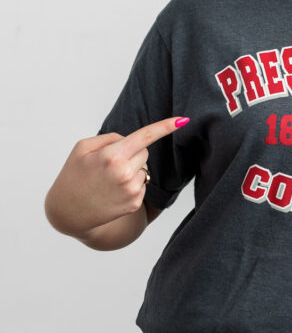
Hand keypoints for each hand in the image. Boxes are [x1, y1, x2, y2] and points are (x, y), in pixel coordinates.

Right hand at [45, 116, 188, 235]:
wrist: (68, 211)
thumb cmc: (74, 175)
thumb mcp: (83, 148)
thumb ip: (110, 138)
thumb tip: (132, 140)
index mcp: (112, 155)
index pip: (145, 136)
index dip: (166, 126)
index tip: (183, 120)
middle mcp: (125, 173)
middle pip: (144, 152)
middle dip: (132, 153)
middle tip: (109, 164)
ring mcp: (131, 190)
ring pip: (144, 169)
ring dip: (132, 170)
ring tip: (109, 180)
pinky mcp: (135, 203)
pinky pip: (142, 184)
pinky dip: (131, 185)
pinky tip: (113, 192)